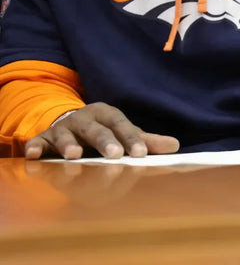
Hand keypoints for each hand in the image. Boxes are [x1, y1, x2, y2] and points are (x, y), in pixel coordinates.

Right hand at [24, 102, 179, 159]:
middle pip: (96, 129)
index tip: (141, 154)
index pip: (121, 125)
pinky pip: (38, 142)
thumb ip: (145, 141)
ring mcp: (63, 128)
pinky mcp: (44, 138)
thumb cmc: (103, 132)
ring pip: (65, 134)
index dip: (131, 138)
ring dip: (69, 144)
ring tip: (75, 155)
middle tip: (115, 155)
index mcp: (107, 115)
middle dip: (104, 141)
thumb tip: (175, 146)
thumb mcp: (123, 133)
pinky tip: (34, 155)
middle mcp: (85, 118)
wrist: (70, 124)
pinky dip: (35, 146)